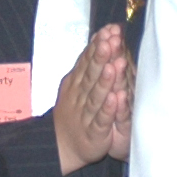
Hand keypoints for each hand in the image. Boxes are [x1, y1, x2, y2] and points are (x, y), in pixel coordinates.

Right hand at [53, 24, 130, 174]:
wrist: (60, 146)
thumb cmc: (74, 111)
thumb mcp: (76, 84)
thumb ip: (88, 62)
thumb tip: (100, 36)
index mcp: (77, 82)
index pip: (87, 60)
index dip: (97, 45)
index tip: (109, 30)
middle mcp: (80, 95)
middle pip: (91, 74)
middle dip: (101, 57)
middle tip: (110, 41)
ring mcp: (86, 114)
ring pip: (96, 95)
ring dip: (105, 81)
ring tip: (113, 65)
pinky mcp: (95, 133)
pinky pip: (101, 120)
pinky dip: (108, 110)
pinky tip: (115, 98)